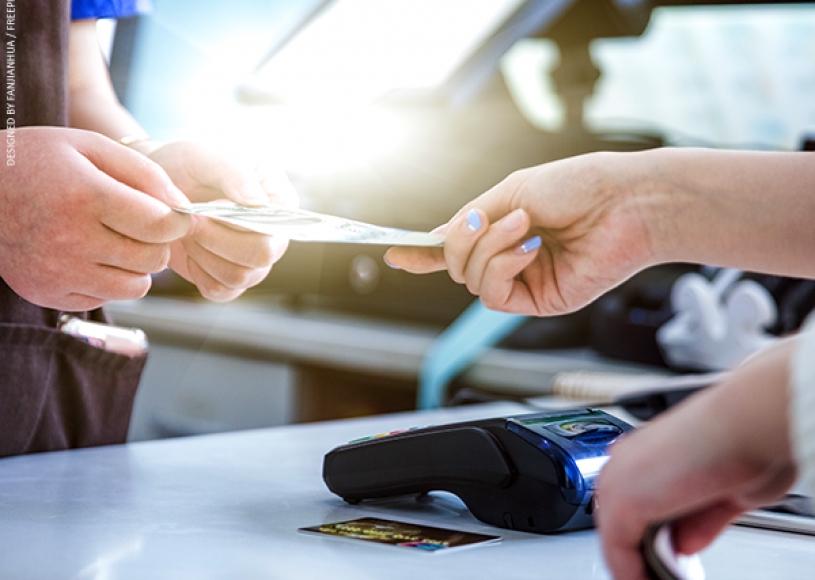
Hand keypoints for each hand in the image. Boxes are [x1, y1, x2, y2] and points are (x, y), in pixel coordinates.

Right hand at [0, 127, 189, 310]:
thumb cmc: (36, 162)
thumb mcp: (88, 146)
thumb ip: (143, 171)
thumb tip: (183, 206)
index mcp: (85, 197)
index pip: (161, 225)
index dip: (177, 220)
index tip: (172, 215)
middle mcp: (71, 240)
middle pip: (153, 259)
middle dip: (158, 242)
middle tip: (140, 225)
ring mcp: (58, 272)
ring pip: (135, 287)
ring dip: (137, 266)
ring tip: (117, 241)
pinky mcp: (48, 294)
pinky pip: (105, 298)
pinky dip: (109, 281)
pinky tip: (90, 256)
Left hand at [144, 141, 296, 300]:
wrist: (157, 188)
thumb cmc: (188, 166)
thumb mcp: (206, 156)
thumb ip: (234, 173)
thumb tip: (258, 203)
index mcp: (280, 201)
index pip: (277, 225)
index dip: (241, 221)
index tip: (211, 204)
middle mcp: (273, 235)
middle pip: (262, 256)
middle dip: (218, 239)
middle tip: (192, 220)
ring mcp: (253, 262)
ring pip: (238, 276)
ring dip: (204, 254)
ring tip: (188, 230)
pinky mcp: (230, 280)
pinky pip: (220, 291)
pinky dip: (198, 272)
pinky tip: (191, 249)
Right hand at [385, 152, 657, 315]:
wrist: (626, 201)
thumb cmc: (578, 185)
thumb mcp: (512, 191)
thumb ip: (472, 219)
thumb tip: (434, 238)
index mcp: (503, 229)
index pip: (456, 248)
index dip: (424, 252)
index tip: (394, 252)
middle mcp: (510, 258)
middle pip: (456, 266)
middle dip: (460, 241)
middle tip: (482, 219)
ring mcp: (524, 281)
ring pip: (471, 281)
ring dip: (488, 248)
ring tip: (524, 225)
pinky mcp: (539, 301)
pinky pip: (494, 294)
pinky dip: (501, 266)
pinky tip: (528, 248)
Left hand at [595, 339, 796, 579]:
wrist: (748, 423)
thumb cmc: (748, 440)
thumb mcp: (727, 492)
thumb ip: (699, 520)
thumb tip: (684, 542)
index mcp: (647, 452)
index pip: (635, 501)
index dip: (649, 534)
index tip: (667, 557)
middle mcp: (627, 461)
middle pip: (620, 518)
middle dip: (641, 550)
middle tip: (661, 573)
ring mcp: (619, 479)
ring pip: (615, 535)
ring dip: (636, 564)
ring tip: (657, 579)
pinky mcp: (621, 501)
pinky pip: (616, 550)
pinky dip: (631, 573)